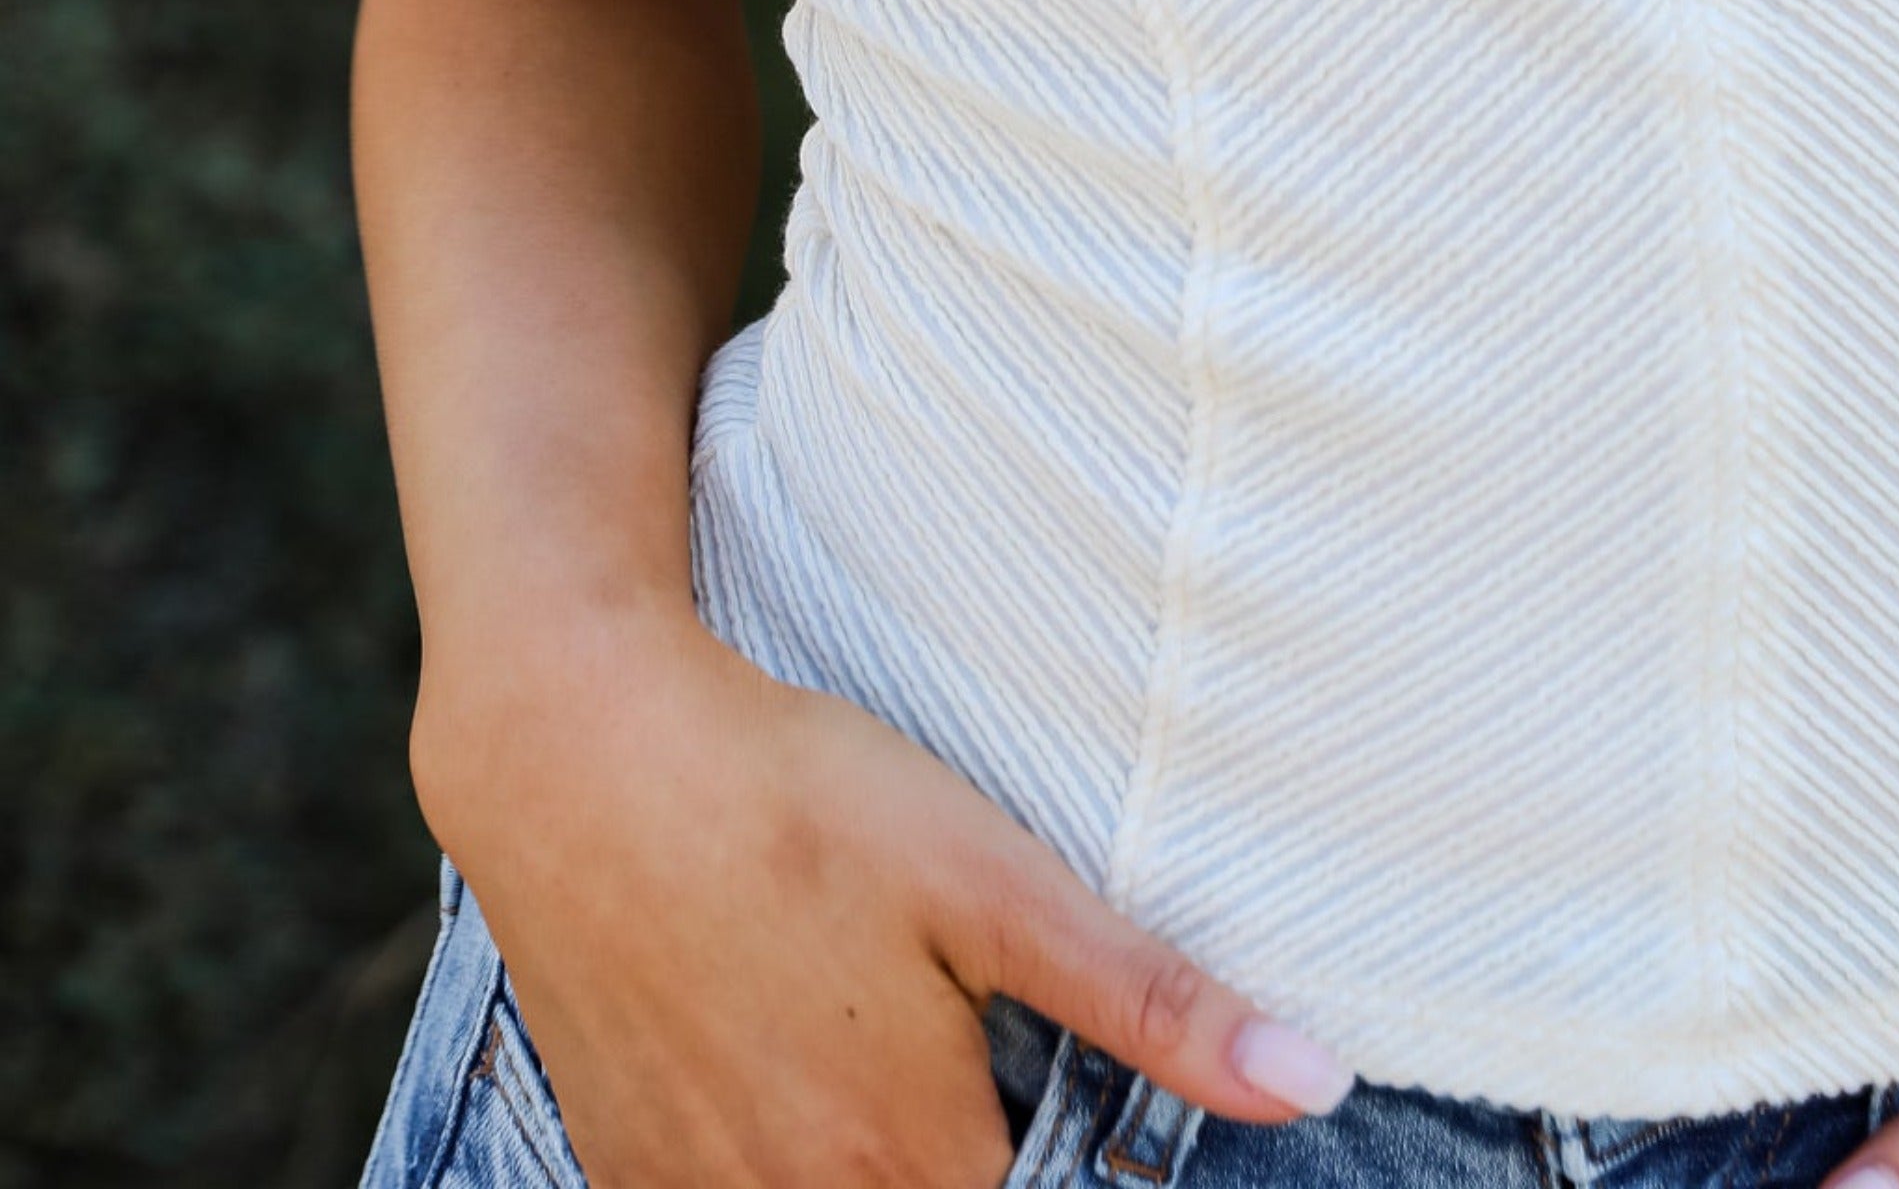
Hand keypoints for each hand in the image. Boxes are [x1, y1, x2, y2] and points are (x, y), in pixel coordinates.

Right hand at [416, 609, 1353, 1188]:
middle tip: (979, 1049)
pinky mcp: (627, 1167)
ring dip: (878, 1154)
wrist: (578, 758)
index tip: (1081, 1102)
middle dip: (986, 1148)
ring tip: (883, 1042)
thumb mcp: (992, 879)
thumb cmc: (794, 801)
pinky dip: (781, 1155)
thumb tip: (1313, 1085)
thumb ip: (1149, 998)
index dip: (1084, 1162)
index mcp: (914, 1164)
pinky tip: (790, 1065)